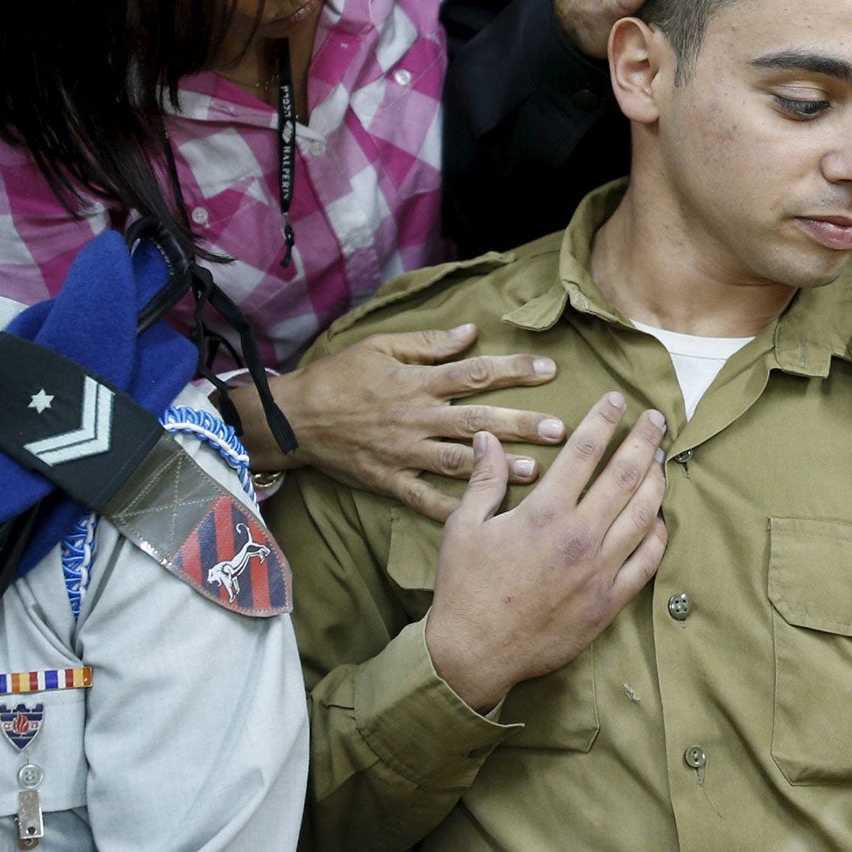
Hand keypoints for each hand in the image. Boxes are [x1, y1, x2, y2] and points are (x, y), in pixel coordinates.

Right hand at [236, 325, 563, 520]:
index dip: (514, 370)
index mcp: (418, 383)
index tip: (550, 369)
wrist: (292, 418)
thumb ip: (429, 343)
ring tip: (535, 473)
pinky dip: (453, 509)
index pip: (475, 374)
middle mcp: (417, 418)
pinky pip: (424, 499)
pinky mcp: (389, 480)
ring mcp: (404, 453)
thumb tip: (471, 332)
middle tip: (560, 430)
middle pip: (478, 421)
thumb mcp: (381, 346)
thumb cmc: (338, 376)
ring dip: (498, 468)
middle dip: (521, 424)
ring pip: (459, 462)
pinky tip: (484, 518)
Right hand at [424, 394, 668, 711]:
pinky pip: (647, 561)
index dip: (603, 421)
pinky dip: (658, 534)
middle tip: (655, 420)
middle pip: (625, 476)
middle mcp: (579, 537)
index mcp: (544, 513)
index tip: (617, 401)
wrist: (475, 654)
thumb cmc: (465, 589)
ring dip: (657, 481)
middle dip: (644, 441)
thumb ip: (485, 479)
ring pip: (644, 514)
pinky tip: (659, 517)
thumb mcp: (464, 527)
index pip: (584, 452)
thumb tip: (489, 438)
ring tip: (661, 460)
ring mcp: (599, 570)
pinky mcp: (609, 602)